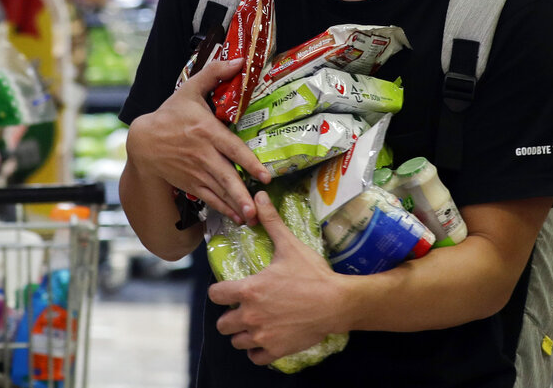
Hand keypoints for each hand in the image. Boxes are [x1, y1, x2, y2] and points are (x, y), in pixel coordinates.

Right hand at [127, 59, 271, 224]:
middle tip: (257, 209)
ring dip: (234, 206)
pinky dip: (223, 208)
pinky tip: (237, 217)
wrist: (143, 141)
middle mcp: (202, 154)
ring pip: (218, 191)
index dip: (248, 162)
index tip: (264, 175)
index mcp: (206, 131)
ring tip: (250, 219)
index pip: (231, 148)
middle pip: (225, 176)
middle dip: (241, 193)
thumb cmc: (170, 114)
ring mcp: (195, 171)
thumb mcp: (189, 89)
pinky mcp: (190, 183)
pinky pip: (209, 198)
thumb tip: (240, 59)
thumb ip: (214, 74)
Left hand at [209, 192, 345, 365]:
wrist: (337, 302)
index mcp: (249, 290)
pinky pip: (254, 357)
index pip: (215, 295)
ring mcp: (262, 335)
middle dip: (231, 315)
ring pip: (236, 341)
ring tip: (257, 322)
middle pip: (222, 323)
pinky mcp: (275, 350)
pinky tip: (267, 337)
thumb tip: (259, 196)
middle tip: (246, 307)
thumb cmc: (312, 274)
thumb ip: (271, 221)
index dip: (221, 292)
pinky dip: (257, 350)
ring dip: (243, 332)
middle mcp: (250, 315)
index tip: (230, 290)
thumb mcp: (290, 245)